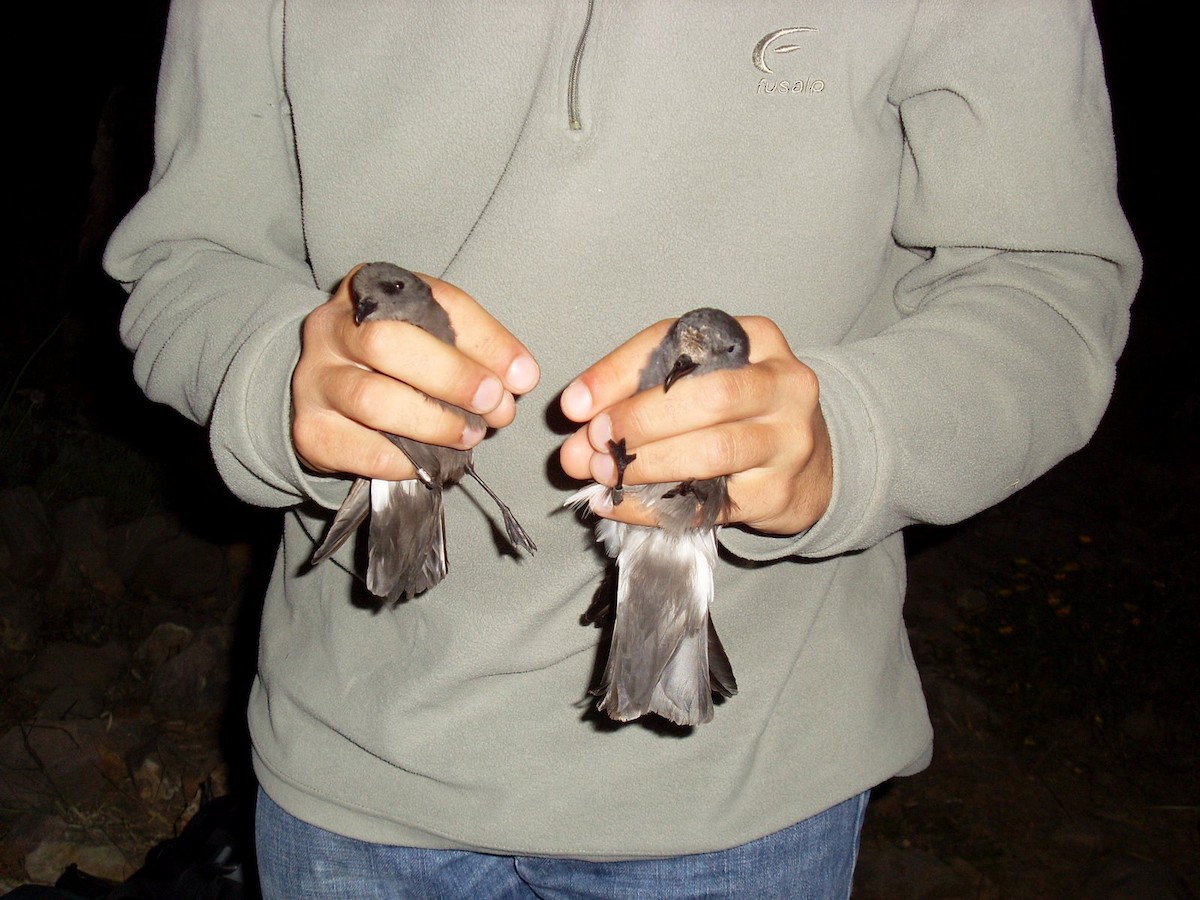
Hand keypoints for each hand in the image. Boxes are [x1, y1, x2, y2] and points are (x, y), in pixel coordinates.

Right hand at [292, 265, 539, 479]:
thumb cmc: (394, 363)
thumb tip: (521, 379)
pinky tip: (429, 462)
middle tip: (494, 404)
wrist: (327, 399)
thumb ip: (477, 351)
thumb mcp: (433, 338)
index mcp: (370, 287)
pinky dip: (407, 461)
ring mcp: (315, 380)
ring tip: (470, 435)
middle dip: (452, 377)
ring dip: (435, 423)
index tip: (522, 376)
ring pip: (374, 400)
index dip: (485, 340)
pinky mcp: (311, 431)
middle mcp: (331, 327)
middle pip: (388, 344)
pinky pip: (365, 450)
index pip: (435, 301)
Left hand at [559, 316, 831, 535]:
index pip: (680, 342)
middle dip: (639, 420)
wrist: (811, 463)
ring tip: (603, 473)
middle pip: (707, 397)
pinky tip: (618, 505)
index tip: (575, 403)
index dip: (620, 373)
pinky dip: (652, 508)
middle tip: (593, 441)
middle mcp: (783, 384)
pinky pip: (707, 505)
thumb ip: (637, 383)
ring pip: (712, 452)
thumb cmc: (740, 410)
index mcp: (758, 338)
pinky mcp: (778, 494)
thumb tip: (575, 410)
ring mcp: (788, 442)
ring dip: (645, 465)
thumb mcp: (700, 376)